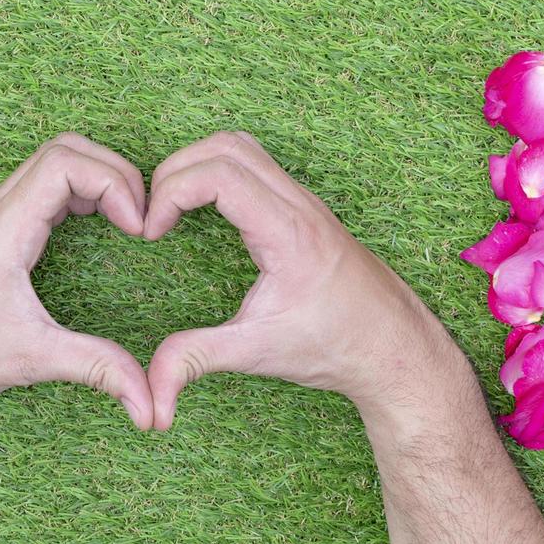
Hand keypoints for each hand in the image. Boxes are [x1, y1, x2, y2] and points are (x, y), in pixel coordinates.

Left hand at [0, 133, 155, 431]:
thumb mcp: (29, 360)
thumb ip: (96, 370)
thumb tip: (150, 403)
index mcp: (3, 229)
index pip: (66, 162)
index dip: (116, 182)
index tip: (138, 229)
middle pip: (64, 149)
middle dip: (115, 172)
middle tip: (141, 218)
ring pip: (49, 163)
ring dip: (95, 180)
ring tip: (125, 222)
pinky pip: (36, 187)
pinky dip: (74, 192)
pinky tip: (93, 227)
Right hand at [143, 132, 464, 428]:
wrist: (394, 348)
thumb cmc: (336, 347)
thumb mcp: (257, 353)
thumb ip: (195, 360)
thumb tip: (149, 398)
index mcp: (287, 231)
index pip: (218, 173)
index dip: (170, 193)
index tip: (152, 233)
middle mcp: (299, 205)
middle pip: (224, 145)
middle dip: (174, 171)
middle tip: (154, 216)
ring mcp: (304, 201)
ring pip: (240, 146)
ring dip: (196, 166)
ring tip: (172, 211)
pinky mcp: (302, 209)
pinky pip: (254, 165)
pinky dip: (217, 174)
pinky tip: (202, 215)